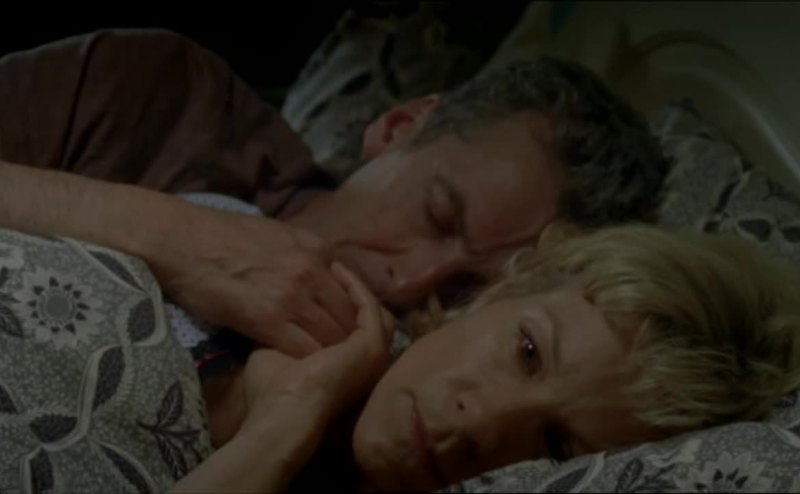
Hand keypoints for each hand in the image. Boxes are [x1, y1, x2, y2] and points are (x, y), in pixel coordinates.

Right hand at [150, 203, 357, 356]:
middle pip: (350, 317)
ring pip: (332, 337)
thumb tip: (323, 276)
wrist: (181, 239)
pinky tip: (301, 371)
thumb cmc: (222, 236)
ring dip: (330, 356)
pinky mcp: (268, 318)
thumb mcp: (278, 235)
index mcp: (319, 248)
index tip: (345, 333)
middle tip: (341, 360)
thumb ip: (306, 255)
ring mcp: (293, 294)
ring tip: (324, 371)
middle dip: (349, 341)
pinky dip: (307, 363)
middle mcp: (313, 269)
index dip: (351, 316)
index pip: (352, 292)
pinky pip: (303, 349)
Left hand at [239, 262, 394, 438]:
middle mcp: (365, 361)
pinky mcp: (372, 344)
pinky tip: (337, 268)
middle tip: (331, 267)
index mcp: (346, 367)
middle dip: (350, 293)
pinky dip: (355, 286)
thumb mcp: (274, 353)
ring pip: (374, 311)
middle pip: (369, 319)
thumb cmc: (273, 390)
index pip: (352, 329)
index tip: (319, 280)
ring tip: (334, 266)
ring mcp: (372, 354)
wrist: (282, 409)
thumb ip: (284, 333)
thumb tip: (275, 311)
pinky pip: (369, 306)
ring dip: (354, 287)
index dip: (338, 305)